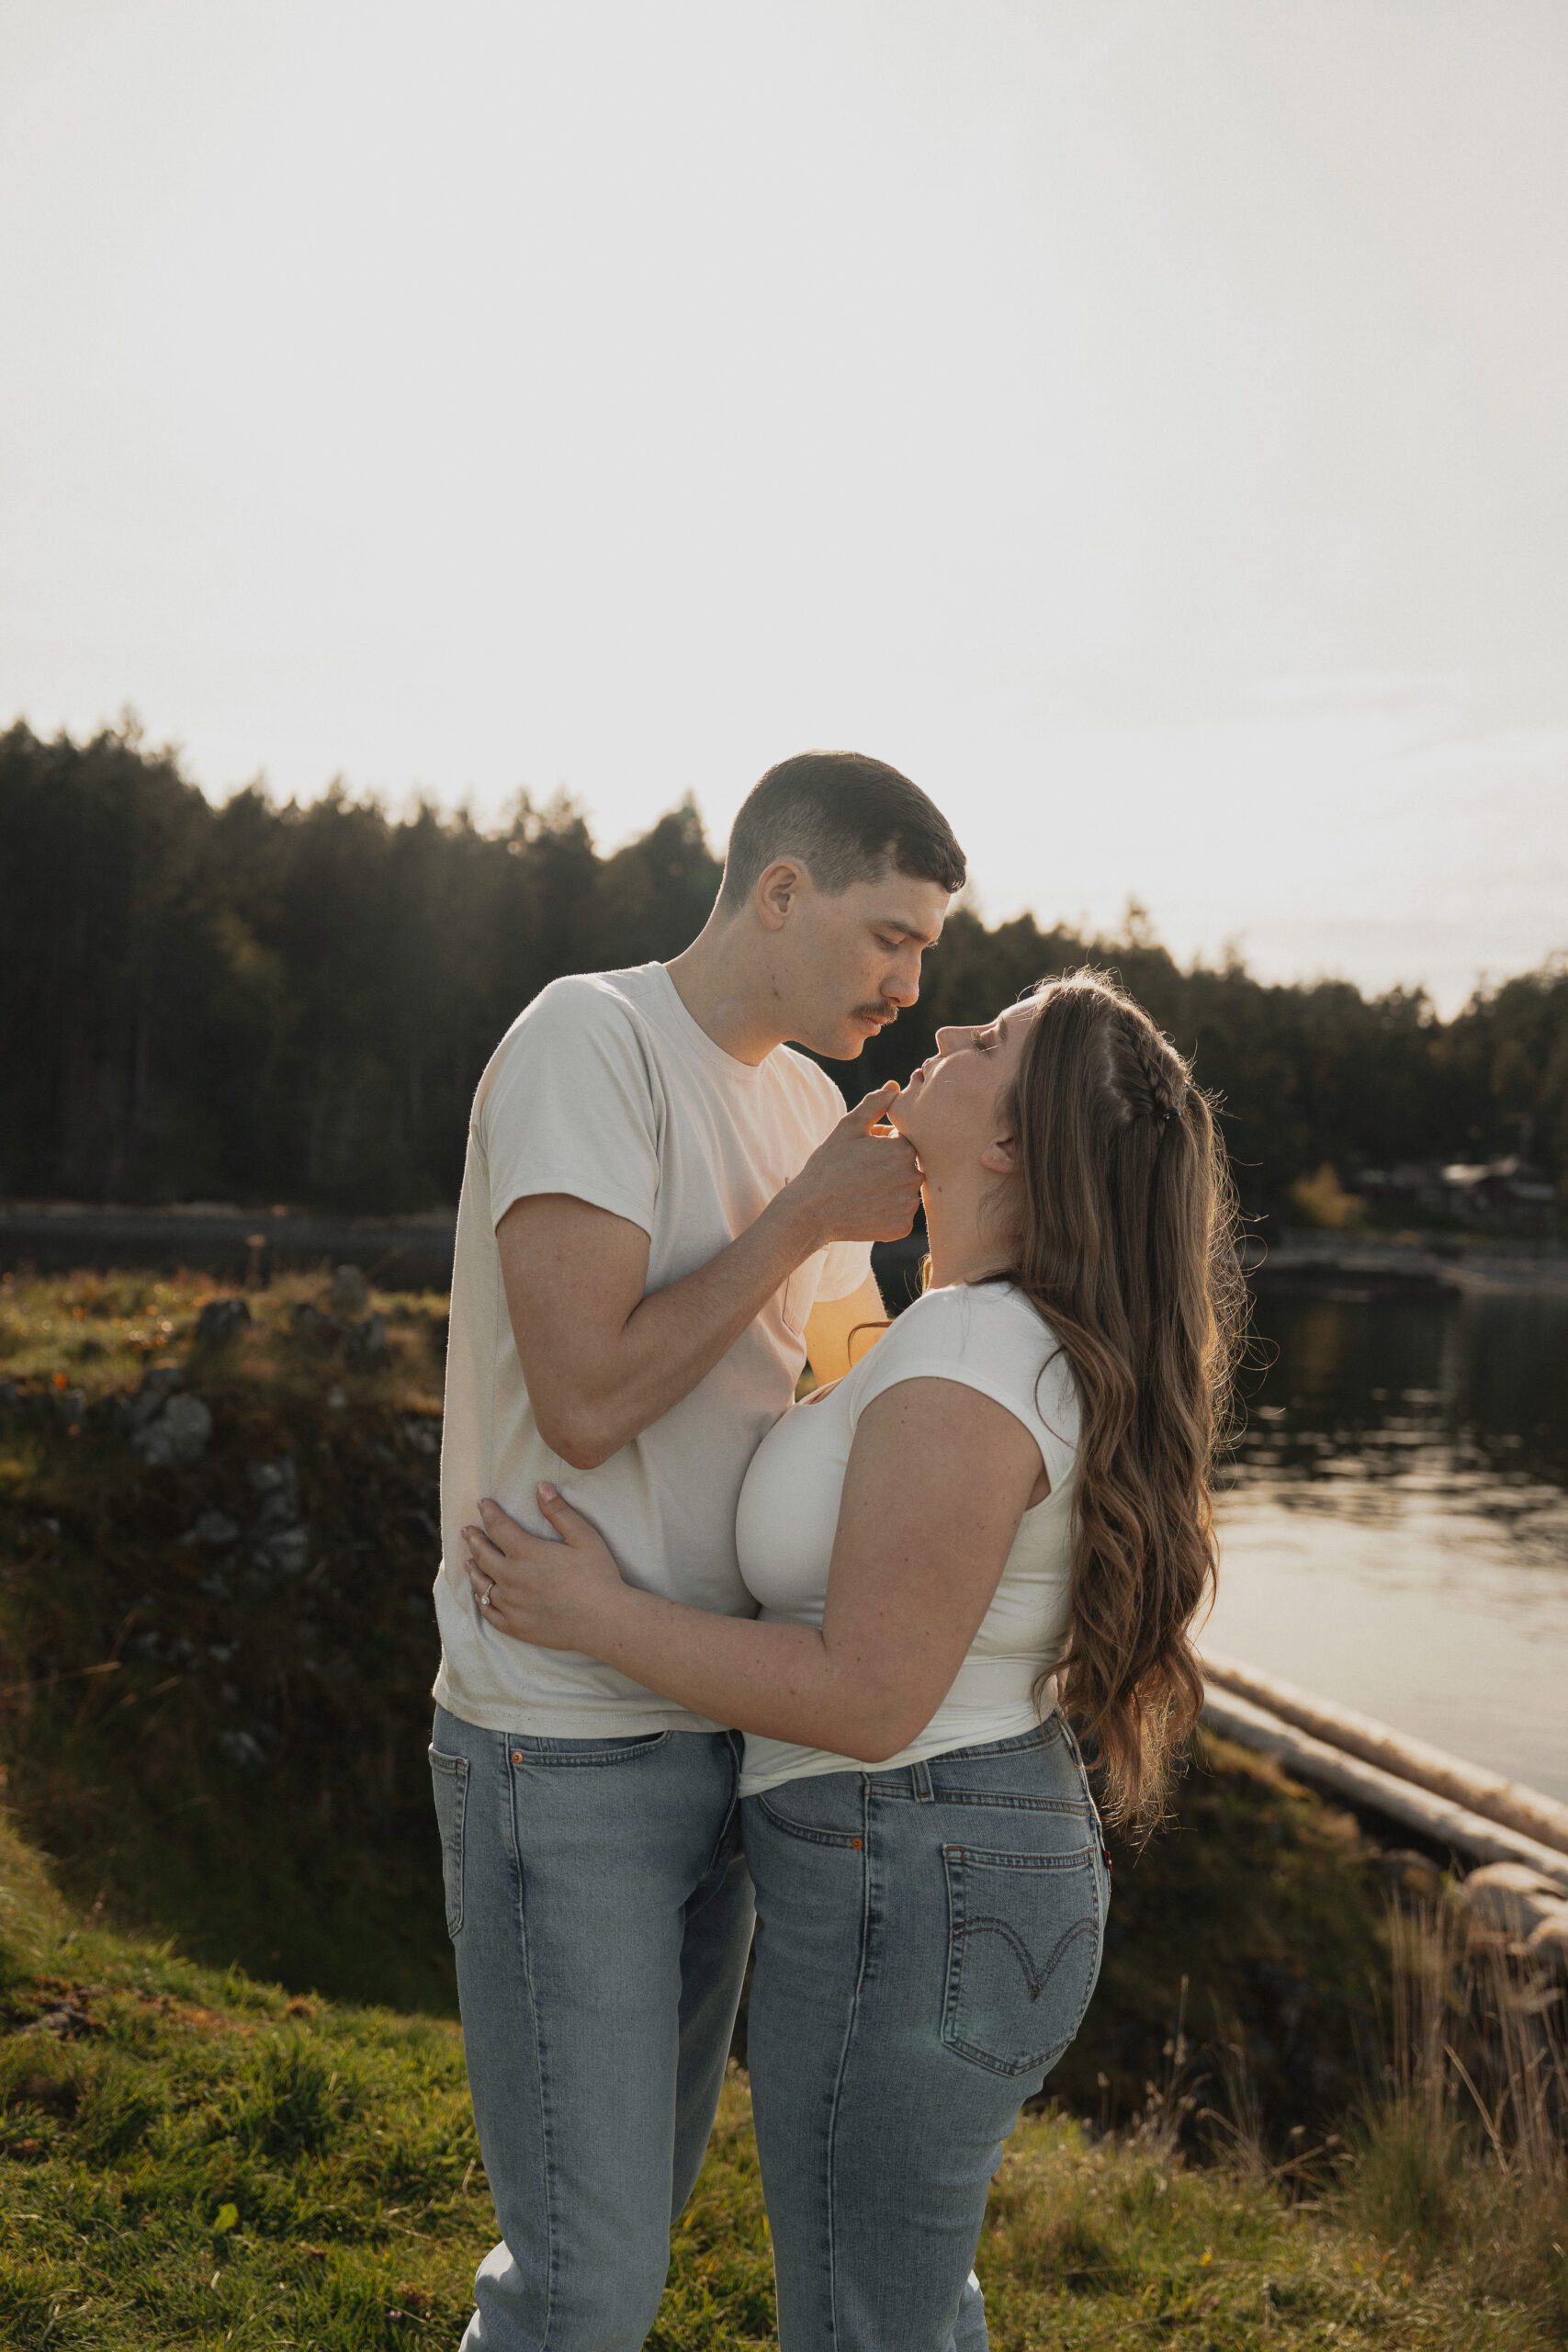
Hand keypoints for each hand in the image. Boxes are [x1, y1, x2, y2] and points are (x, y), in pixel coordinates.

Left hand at [461, 1484, 625, 1650]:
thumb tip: (541, 1487)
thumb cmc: (598, 1575)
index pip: (498, 1526)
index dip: (488, 1512)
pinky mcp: (515, 1626)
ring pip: (481, 1584)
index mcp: (526, 1552)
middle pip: (483, 1554)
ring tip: (468, 1561)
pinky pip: (489, 1612)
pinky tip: (480, 1594)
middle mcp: (511, 1577)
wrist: (604, 1620)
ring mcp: (511, 1604)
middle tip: (467, 1531)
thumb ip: (559, 1511)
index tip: (482, 1504)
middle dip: (473, 1539)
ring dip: (473, 1568)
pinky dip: (481, 1600)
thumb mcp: (583, 1536)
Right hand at [784, 1082, 922, 1246]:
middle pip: (909, 1166)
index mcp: (904, 1149)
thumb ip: (875, 1104)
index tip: (863, 1153)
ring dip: (891, 1189)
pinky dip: (887, 1212)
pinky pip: (901, 1215)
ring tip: (862, 1191)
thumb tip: (895, 1086)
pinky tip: (866, 1208)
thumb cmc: (828, 1165)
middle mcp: (913, 1177)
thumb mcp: (848, 1128)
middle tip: (861, 1173)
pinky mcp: (902, 1228)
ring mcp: (908, 1205)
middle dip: (890, 1166)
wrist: (811, 1211)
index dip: (883, 1143)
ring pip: (906, 1191)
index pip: (905, 1141)